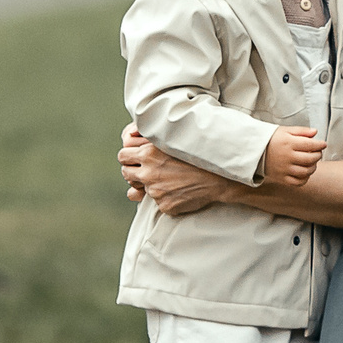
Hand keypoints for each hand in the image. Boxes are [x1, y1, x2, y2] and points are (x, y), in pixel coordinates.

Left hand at [120, 127, 239, 216]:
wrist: (220, 177)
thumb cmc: (198, 154)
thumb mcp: (174, 141)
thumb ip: (152, 140)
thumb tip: (130, 137)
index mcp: (149, 153)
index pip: (122, 156)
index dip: (128, 158)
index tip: (135, 159)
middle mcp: (149, 173)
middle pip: (126, 173)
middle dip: (133, 172)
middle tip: (146, 171)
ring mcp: (156, 191)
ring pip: (140, 190)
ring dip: (149, 186)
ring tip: (165, 181)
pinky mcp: (164, 205)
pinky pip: (158, 202)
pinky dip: (166, 198)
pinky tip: (179, 191)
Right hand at [265, 125, 324, 185]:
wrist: (255, 151)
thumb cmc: (270, 140)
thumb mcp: (285, 130)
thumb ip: (301, 131)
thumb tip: (315, 132)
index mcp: (288, 143)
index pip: (310, 145)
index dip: (320, 145)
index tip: (323, 144)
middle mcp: (287, 157)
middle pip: (310, 159)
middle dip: (318, 155)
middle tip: (318, 152)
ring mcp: (284, 169)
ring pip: (306, 172)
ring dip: (313, 167)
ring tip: (312, 162)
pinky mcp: (282, 178)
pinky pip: (298, 182)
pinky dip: (305, 178)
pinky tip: (305, 172)